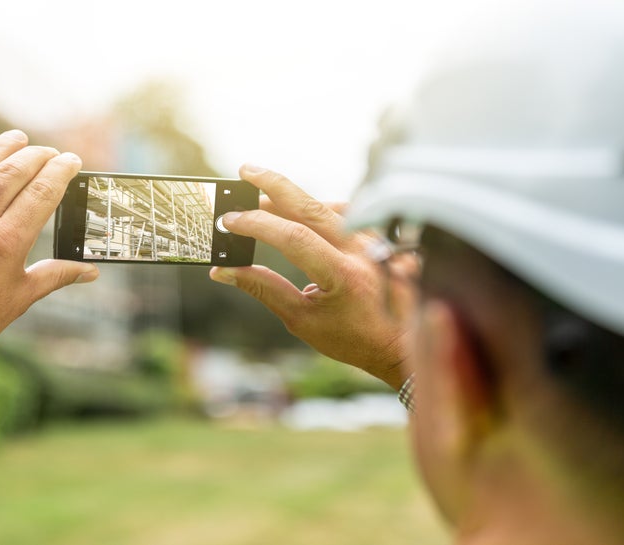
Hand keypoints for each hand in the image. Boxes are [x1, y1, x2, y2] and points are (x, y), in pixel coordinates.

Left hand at [0, 130, 98, 361]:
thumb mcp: (17, 300)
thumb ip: (54, 277)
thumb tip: (90, 272)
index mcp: (7, 243)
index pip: (42, 193)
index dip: (60, 171)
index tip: (71, 160)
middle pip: (13, 173)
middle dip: (36, 156)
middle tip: (48, 151)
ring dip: (1, 148)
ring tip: (17, 137)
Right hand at [209, 164, 410, 388]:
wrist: (399, 344)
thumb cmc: (350, 338)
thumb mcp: (300, 320)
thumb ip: (263, 288)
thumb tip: (224, 270)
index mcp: (344, 276)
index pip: (294, 237)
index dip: (257, 224)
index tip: (229, 220)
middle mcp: (364, 251)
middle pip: (312, 207)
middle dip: (275, 185)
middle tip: (246, 171)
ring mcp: (376, 241)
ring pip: (328, 206)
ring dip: (294, 199)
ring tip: (263, 200)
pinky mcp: (380, 237)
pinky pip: (345, 213)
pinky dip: (318, 209)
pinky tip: (299, 213)